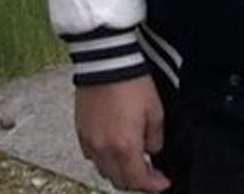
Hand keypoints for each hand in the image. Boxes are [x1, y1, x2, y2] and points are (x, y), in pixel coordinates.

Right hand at [75, 75, 169, 191]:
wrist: (106, 62)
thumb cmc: (132, 83)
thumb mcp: (155, 111)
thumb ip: (155, 138)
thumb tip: (151, 151)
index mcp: (125, 146)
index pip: (139, 180)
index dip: (153, 185)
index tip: (163, 183)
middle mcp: (104, 149)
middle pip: (119, 181)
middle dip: (137, 183)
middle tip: (150, 177)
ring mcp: (90, 141)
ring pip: (104, 171)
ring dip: (119, 174)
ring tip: (132, 165)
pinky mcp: (80, 131)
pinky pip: (91, 156)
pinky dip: (104, 160)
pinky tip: (114, 151)